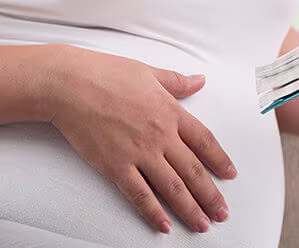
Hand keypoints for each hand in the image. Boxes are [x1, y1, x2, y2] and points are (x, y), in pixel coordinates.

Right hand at [41, 47, 235, 233]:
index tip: (229, 174)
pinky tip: (165, 225)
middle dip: (211, 196)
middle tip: (222, 212)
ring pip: (173, 188)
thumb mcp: (147, 72)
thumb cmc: (104, 73)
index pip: (204, 141)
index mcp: (169, 111)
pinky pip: (140, 195)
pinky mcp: (116, 166)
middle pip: (193, 171)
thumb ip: (176, 82)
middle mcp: (159, 135)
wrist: (68, 85)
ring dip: (191, 209)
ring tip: (202, 224)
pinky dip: (154, 213)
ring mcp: (138, 153)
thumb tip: (199, 80)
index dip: (220, 160)